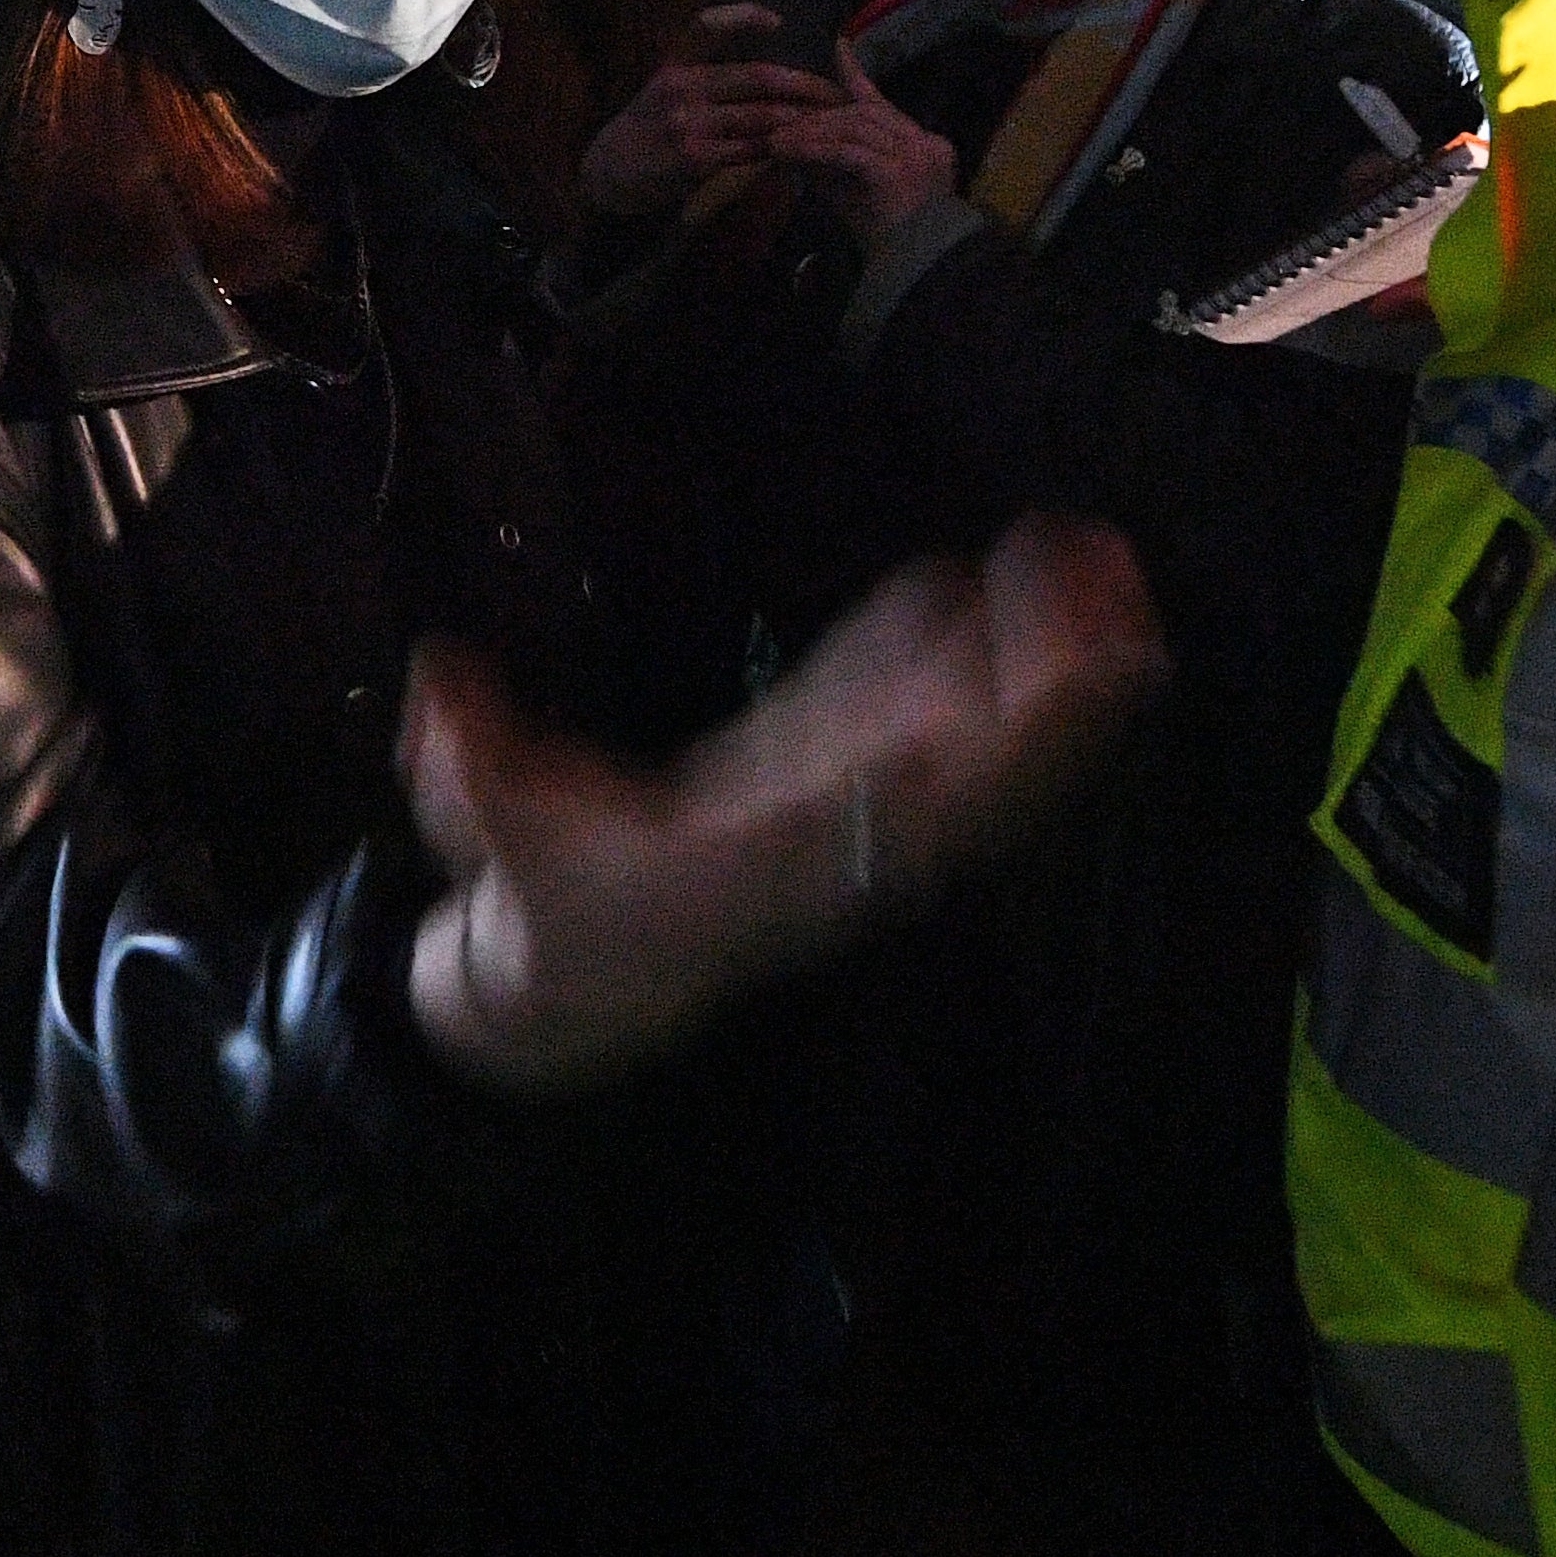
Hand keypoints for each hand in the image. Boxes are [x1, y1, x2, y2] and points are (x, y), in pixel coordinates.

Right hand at [401, 512, 1160, 1090]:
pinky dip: (972, 653)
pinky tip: (1007, 580)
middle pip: (957, 786)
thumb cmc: (545, 911)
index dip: (898, 775)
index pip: (836, 822)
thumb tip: (436, 684)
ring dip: (1045, 671)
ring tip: (1109, 575)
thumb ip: (468, 767)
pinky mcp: (846, 777)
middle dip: (1041, 714)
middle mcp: (825, 844)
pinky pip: (926, 715)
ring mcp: (849, 811)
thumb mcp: (487, 840)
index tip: (961, 725)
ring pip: (972, 752)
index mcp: (744, 864)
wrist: (586, 981)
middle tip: (1119, 623)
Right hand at [578, 8, 840, 221]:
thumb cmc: (647, 129)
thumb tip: (768, 72)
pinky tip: (799, 153)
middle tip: (835, 92)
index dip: (743, 16)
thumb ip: (706, 75)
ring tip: (830, 124)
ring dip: (799, 122)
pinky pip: (749, 152)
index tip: (777, 19)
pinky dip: (778, 152)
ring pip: (760, 118)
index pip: (706, 24)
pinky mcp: (692, 159)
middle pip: (755, 77)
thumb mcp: (664, 89)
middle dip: (802, 85)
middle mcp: (679, 87)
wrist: (607, 175)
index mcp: (674, 64)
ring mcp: (686, 123)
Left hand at [761, 56, 959, 244]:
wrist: (910, 270)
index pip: (883, 103)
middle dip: (820, 115)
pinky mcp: (897, 175)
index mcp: (922, 144)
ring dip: (812, 132)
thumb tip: (792, 136)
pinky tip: (790, 153)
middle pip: (865, 113)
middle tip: (781, 121)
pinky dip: (816, 149)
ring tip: (778, 140)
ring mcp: (915, 158)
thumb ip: (832, 158)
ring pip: (856, 127)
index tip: (838, 47)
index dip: (856, 75)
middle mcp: (925, 144)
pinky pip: (849, 152)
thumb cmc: (884, 236)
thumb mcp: (853, 188)